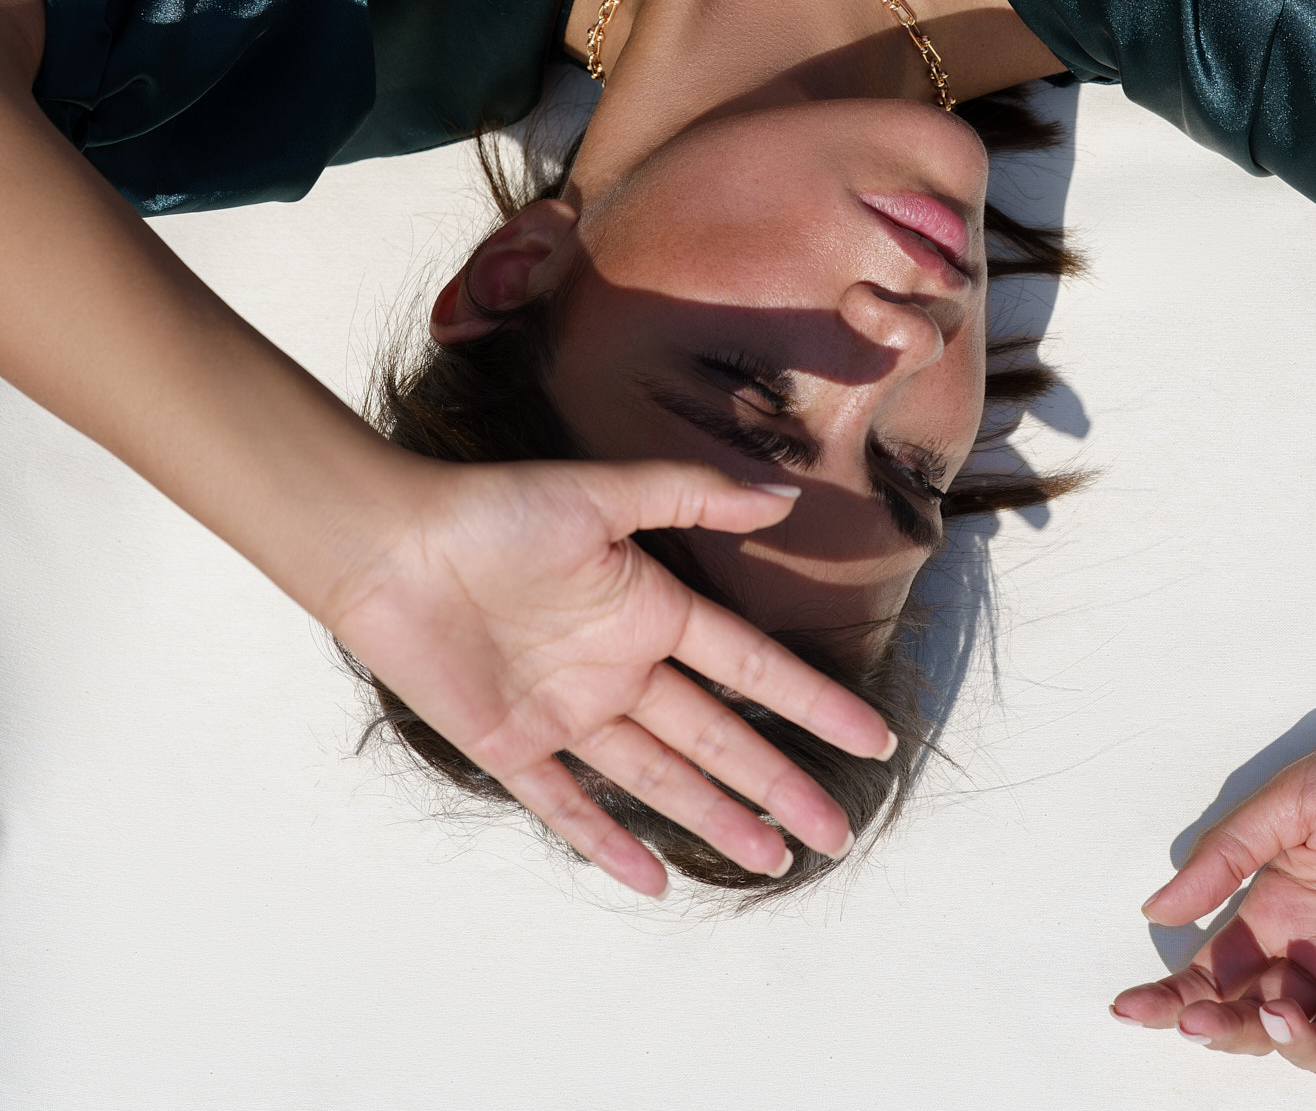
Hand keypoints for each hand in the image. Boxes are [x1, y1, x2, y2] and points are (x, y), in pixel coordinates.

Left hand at [329, 456, 894, 894]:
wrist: (390, 547)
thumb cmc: (493, 510)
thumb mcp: (601, 494)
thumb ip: (691, 496)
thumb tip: (783, 497)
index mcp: (649, 609)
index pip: (751, 667)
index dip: (809, 703)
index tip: (867, 738)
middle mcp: (620, 668)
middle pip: (718, 738)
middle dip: (779, 783)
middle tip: (836, 831)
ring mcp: (568, 712)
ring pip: (660, 779)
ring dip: (717, 819)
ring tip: (774, 860)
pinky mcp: (511, 747)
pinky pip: (568, 806)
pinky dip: (608, 843)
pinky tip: (652, 880)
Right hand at [1111, 705, 1315, 1071]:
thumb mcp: (1289, 802)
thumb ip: (1226, 856)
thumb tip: (1157, 910)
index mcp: (1278, 908)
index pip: (1215, 969)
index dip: (1173, 994)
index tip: (1130, 1006)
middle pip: (1258, 1015)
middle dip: (1222, 1026)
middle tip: (1196, 1019)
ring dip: (1288, 1041)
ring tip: (1273, 1010)